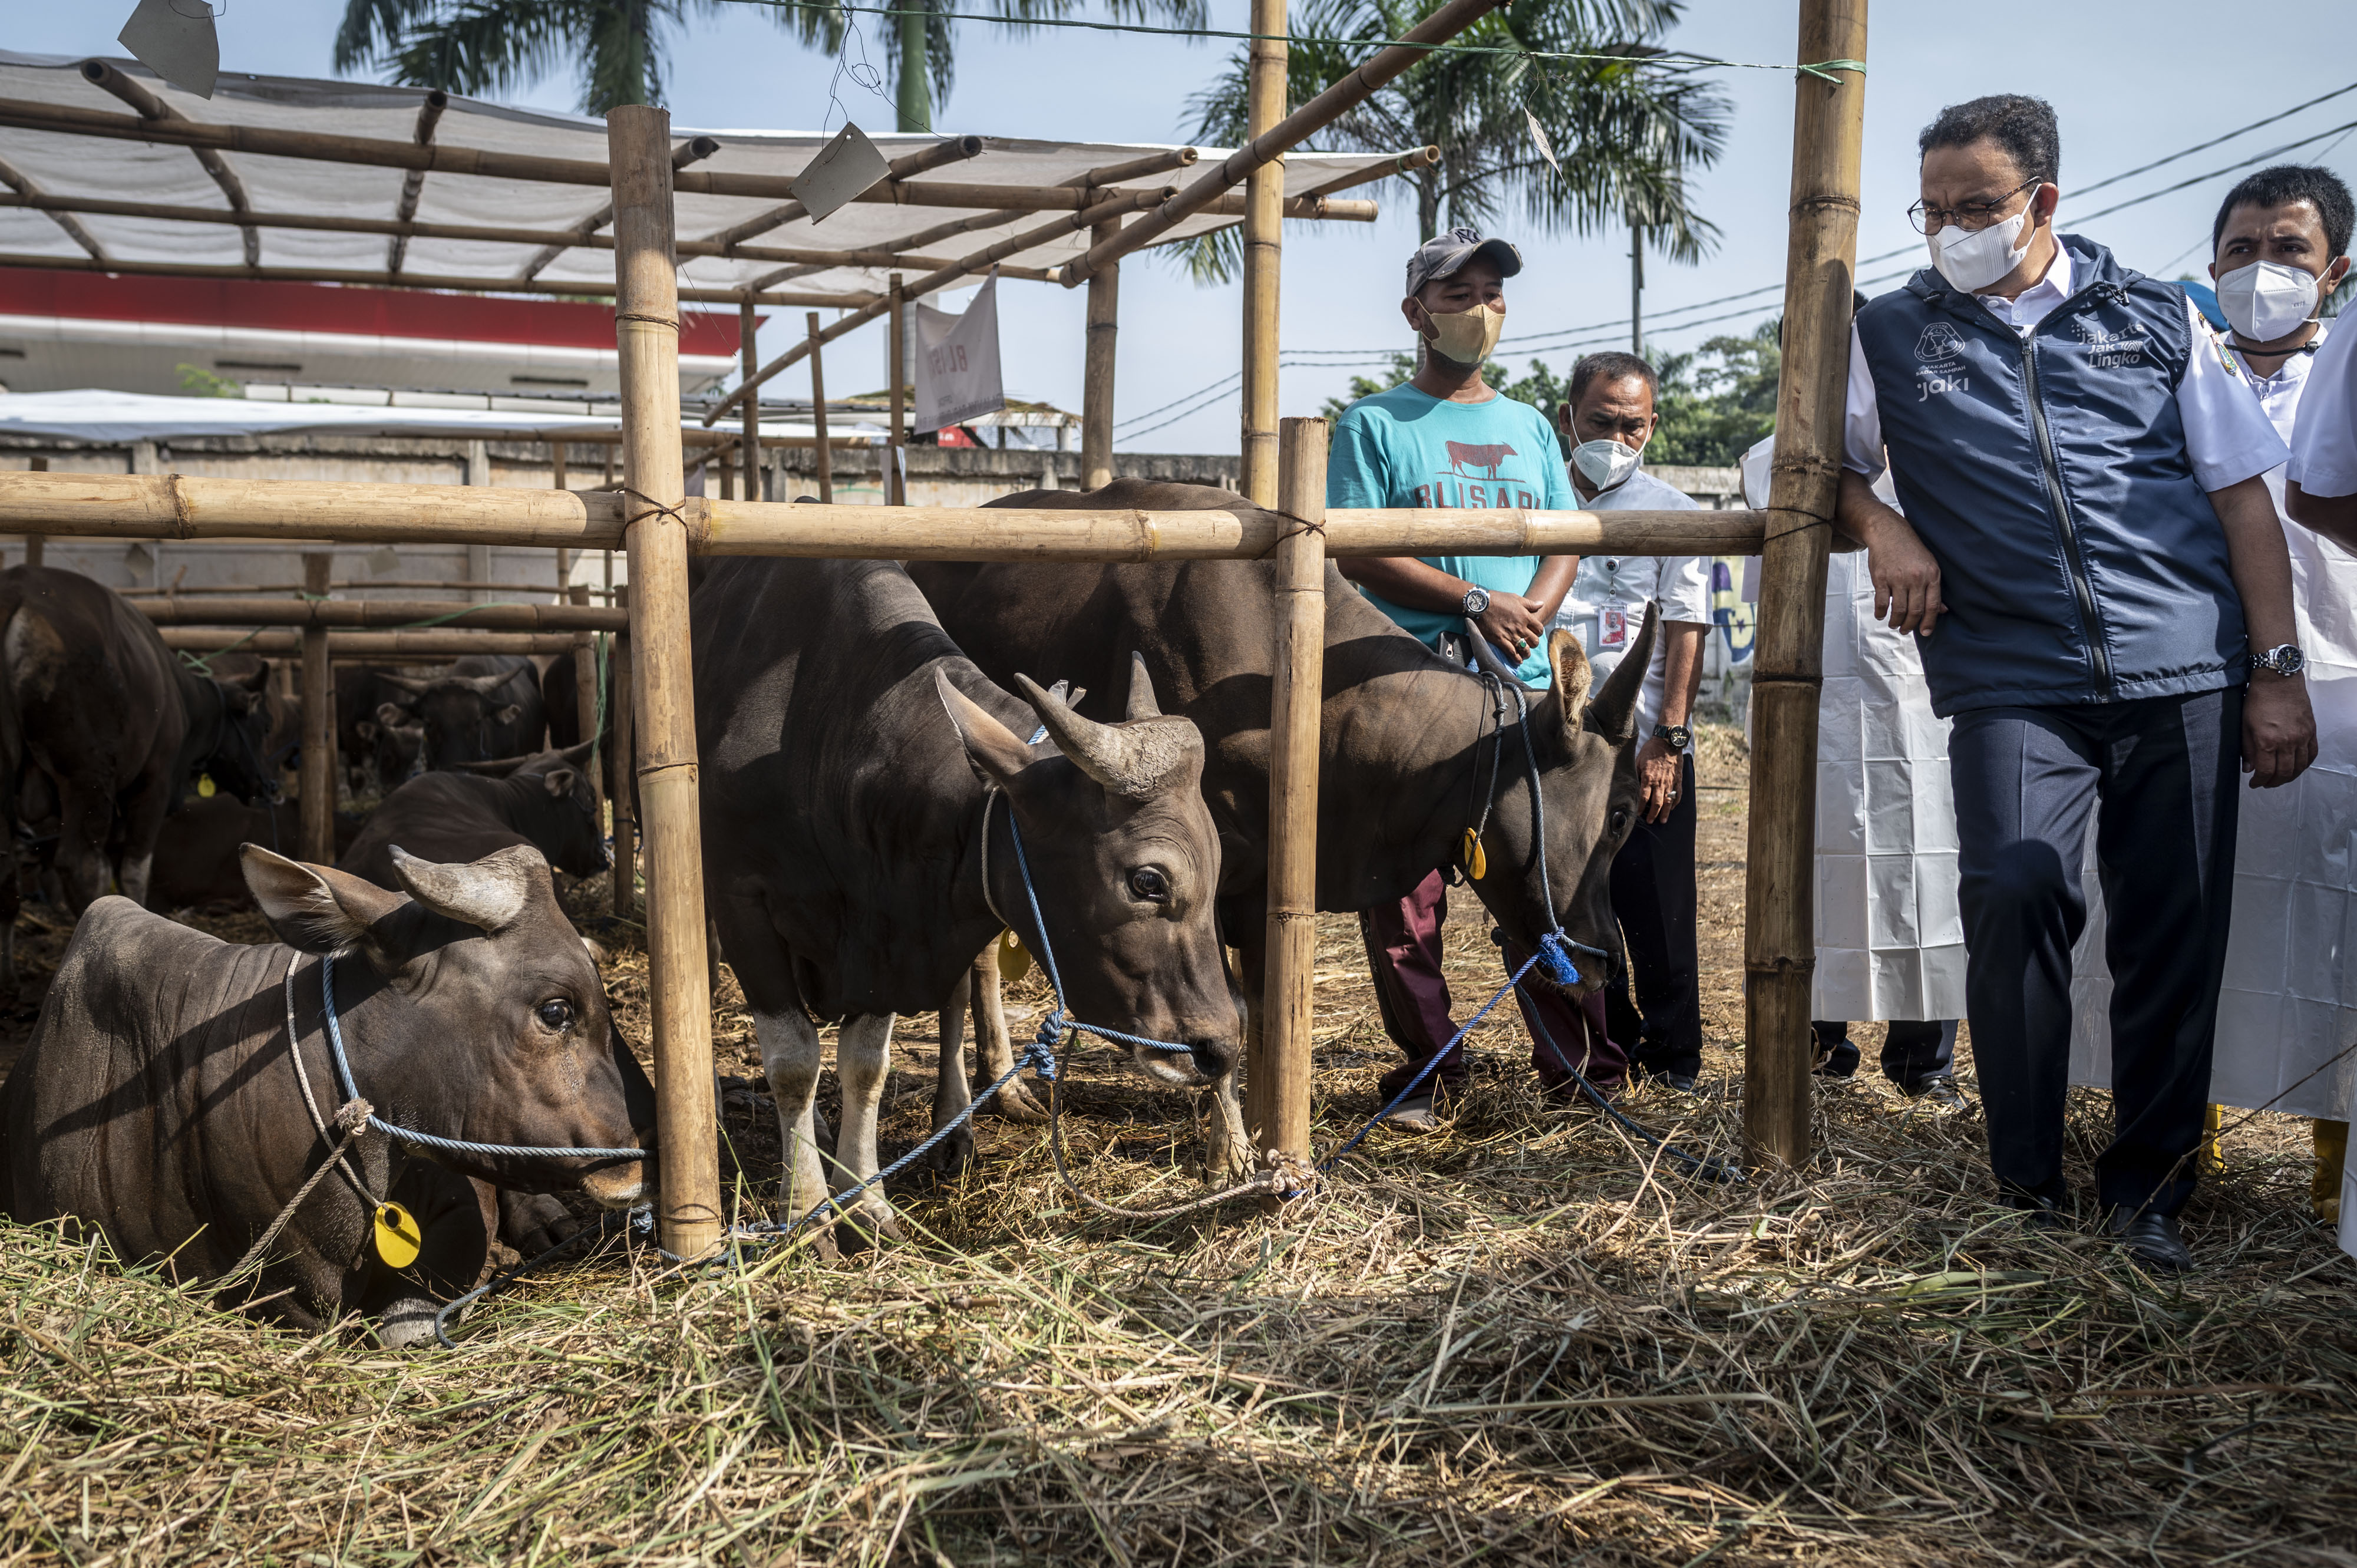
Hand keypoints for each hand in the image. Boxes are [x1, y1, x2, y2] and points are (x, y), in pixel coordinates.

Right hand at [1475, 594, 1549, 664]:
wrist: (1481, 605)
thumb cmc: (1498, 599)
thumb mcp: (1516, 598)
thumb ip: (1530, 603)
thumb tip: (1541, 604)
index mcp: (1526, 617)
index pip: (1539, 629)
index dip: (1538, 632)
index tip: (1534, 633)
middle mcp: (1520, 627)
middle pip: (1534, 641)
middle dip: (1533, 643)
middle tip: (1529, 643)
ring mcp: (1511, 635)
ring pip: (1525, 649)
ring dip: (1526, 653)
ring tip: (1524, 654)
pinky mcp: (1501, 641)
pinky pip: (1512, 653)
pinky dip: (1517, 659)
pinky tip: (1518, 660)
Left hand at [1634, 735, 1682, 822]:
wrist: (1668, 742)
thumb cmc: (1651, 750)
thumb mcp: (1638, 760)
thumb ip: (1636, 773)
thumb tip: (1632, 784)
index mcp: (1648, 778)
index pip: (1643, 798)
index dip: (1641, 808)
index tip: (1638, 814)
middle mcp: (1660, 782)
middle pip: (1656, 803)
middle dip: (1653, 814)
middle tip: (1650, 821)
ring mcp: (1670, 782)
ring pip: (1668, 801)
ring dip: (1665, 812)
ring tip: (1663, 821)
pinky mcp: (1678, 779)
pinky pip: (1678, 794)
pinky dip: (1675, 802)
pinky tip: (1672, 808)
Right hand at [1865, 514, 1946, 635]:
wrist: (1889, 533)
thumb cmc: (1910, 550)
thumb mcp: (1929, 565)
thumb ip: (1934, 589)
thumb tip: (1942, 610)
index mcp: (1931, 575)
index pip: (1932, 605)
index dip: (1929, 622)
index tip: (1925, 632)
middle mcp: (1916, 577)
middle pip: (1915, 610)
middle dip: (1910, 625)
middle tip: (1906, 630)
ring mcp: (1898, 577)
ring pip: (1898, 609)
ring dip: (1896, 621)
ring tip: (1894, 624)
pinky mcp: (1881, 577)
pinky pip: (1881, 601)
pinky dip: (1880, 612)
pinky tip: (1881, 615)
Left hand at [2243, 675, 2316, 787]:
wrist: (2278, 681)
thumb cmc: (2258, 699)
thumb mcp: (2245, 725)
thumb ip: (2247, 749)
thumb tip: (2248, 768)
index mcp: (2267, 741)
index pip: (2266, 771)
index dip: (2259, 781)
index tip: (2255, 783)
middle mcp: (2287, 741)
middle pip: (2284, 772)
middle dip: (2274, 782)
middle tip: (2267, 783)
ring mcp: (2302, 737)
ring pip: (2300, 766)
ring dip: (2290, 776)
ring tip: (2280, 778)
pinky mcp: (2311, 730)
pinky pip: (2312, 754)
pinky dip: (2305, 764)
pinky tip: (2297, 767)